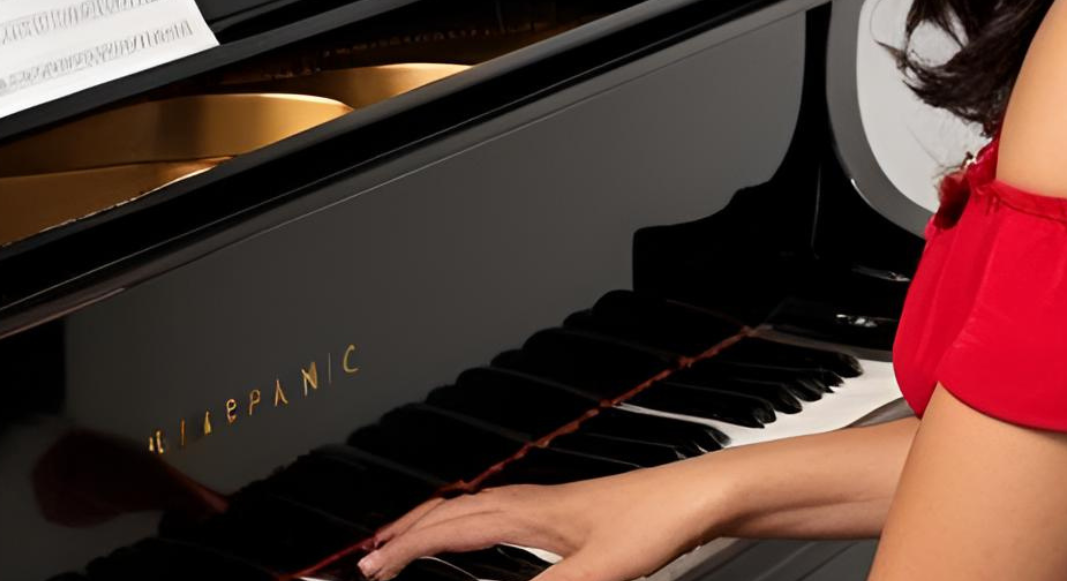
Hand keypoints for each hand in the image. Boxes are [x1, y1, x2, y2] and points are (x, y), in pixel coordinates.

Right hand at [356, 462, 725, 580]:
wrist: (697, 495)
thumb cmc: (654, 520)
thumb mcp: (600, 570)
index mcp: (526, 510)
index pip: (447, 528)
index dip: (403, 549)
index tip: (369, 568)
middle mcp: (528, 501)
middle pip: (448, 511)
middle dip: (403, 533)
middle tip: (369, 560)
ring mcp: (543, 503)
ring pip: (468, 508)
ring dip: (430, 525)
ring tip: (404, 544)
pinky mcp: (561, 512)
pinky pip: (492, 513)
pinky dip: (463, 525)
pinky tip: (471, 538)